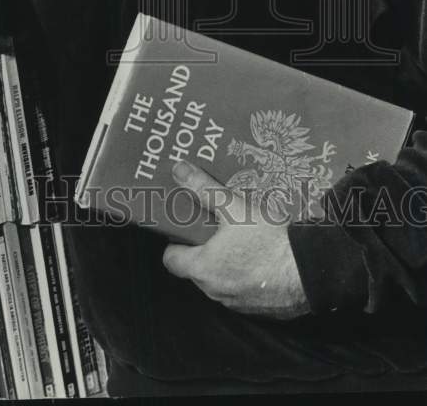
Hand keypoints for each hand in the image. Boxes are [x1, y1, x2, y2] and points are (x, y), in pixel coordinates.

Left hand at [162, 160, 310, 320]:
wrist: (311, 269)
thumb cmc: (267, 238)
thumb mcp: (233, 207)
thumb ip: (203, 188)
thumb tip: (178, 170)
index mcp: (202, 269)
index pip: (170, 260)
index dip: (176, 243)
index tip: (188, 229)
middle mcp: (214, 292)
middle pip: (196, 270)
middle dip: (203, 251)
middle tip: (217, 229)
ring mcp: (238, 304)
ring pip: (220, 282)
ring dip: (225, 265)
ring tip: (241, 241)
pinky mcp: (260, 311)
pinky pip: (243, 293)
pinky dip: (246, 279)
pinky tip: (261, 259)